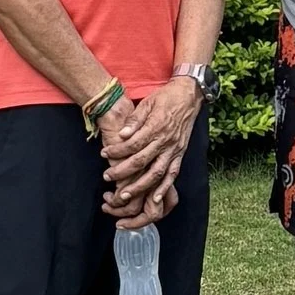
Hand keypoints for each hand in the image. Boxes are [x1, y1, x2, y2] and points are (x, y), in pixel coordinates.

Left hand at [102, 77, 195, 219]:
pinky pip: (172, 175)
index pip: (133, 144)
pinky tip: (155, 199)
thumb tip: (122, 134)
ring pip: (156, 173)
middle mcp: (165, 141)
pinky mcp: (180, 155)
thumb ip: (134, 120)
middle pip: (142, 161)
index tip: (104, 153)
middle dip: (123, 172)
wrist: (189, 96)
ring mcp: (174, 150)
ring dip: (140, 187)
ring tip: (124, 195)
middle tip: (107, 177)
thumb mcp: (147, 103)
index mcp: (156, 126)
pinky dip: (164, 188)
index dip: (117, 151)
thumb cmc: (165, 98)